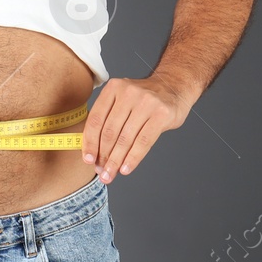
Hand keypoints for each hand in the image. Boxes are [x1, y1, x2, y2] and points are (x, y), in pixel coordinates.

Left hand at [79, 74, 193, 183]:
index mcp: (113, 88)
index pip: (96, 119)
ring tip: (110, 174)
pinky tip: (126, 169)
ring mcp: (146, 103)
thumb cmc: (143, 99)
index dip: (90, 142)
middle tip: (101, 171)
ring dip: (115, 161)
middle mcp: (128, 93)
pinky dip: (132, 158)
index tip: (88, 159)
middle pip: (110, 131)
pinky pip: (143, 142)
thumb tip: (92, 150)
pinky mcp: (161, 114)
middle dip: (103, 156)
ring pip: (125, 139)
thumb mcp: (121, 99)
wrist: (173, 87)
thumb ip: (107, 118)